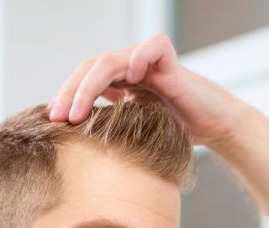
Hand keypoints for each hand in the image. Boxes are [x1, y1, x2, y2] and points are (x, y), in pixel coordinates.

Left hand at [48, 33, 249, 147]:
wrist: (214, 127)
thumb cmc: (176, 132)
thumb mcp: (133, 132)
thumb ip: (108, 127)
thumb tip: (72, 139)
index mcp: (118, 80)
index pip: (83, 77)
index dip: (66, 95)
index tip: (53, 120)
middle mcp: (130, 67)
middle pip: (90, 66)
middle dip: (70, 92)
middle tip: (58, 118)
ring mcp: (149, 62)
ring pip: (111, 60)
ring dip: (89, 87)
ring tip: (78, 114)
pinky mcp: (171, 62)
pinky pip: (153, 48)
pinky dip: (140, 58)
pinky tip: (132, 79)